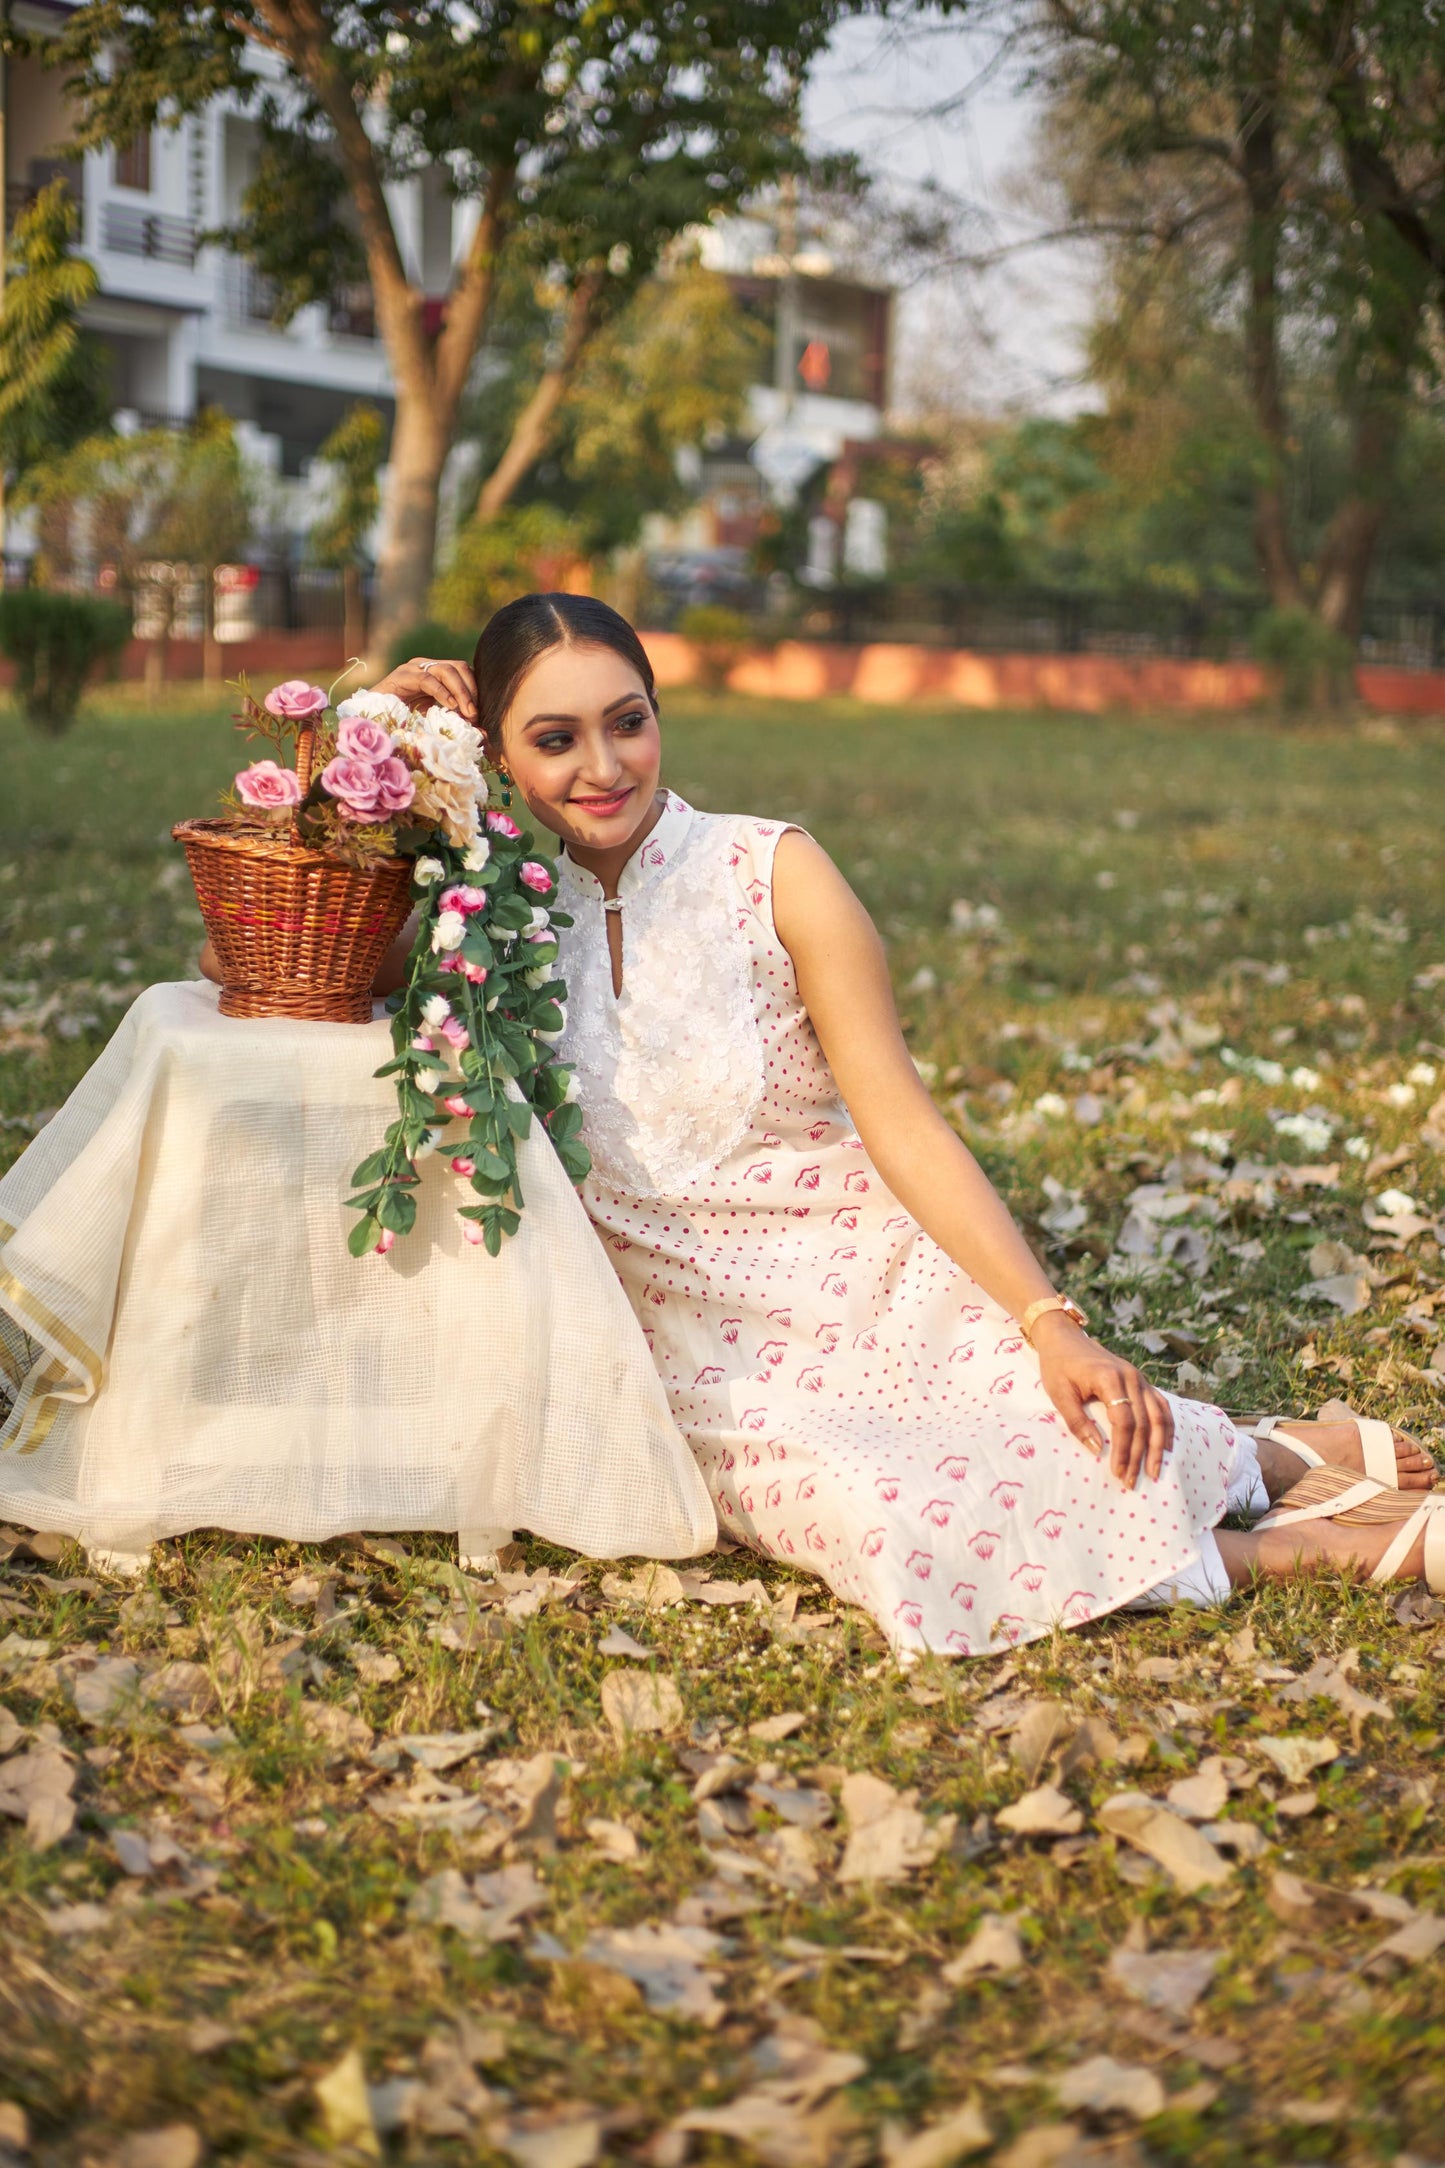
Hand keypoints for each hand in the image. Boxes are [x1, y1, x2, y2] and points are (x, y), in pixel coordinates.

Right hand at [371, 655, 478, 722]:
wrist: (370, 720)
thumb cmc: (403, 722)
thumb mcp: (435, 722)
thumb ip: (457, 724)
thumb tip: (484, 734)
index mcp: (437, 675)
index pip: (465, 672)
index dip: (475, 691)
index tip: (480, 715)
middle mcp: (427, 667)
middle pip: (459, 667)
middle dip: (471, 690)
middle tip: (475, 714)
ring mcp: (414, 669)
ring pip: (446, 670)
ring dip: (461, 692)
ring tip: (466, 713)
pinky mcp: (402, 675)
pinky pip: (427, 679)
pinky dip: (442, 692)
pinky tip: (450, 706)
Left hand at [1031, 1315, 1173, 1488]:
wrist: (1065, 1337)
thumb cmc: (1058, 1366)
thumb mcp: (1059, 1394)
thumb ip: (1077, 1421)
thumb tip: (1097, 1450)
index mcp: (1110, 1379)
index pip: (1124, 1421)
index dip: (1123, 1449)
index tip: (1117, 1472)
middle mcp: (1131, 1377)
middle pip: (1143, 1423)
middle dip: (1139, 1455)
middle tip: (1132, 1481)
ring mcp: (1140, 1378)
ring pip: (1158, 1415)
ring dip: (1158, 1445)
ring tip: (1154, 1471)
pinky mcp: (1141, 1381)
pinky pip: (1161, 1405)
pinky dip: (1166, 1427)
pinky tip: (1166, 1447)